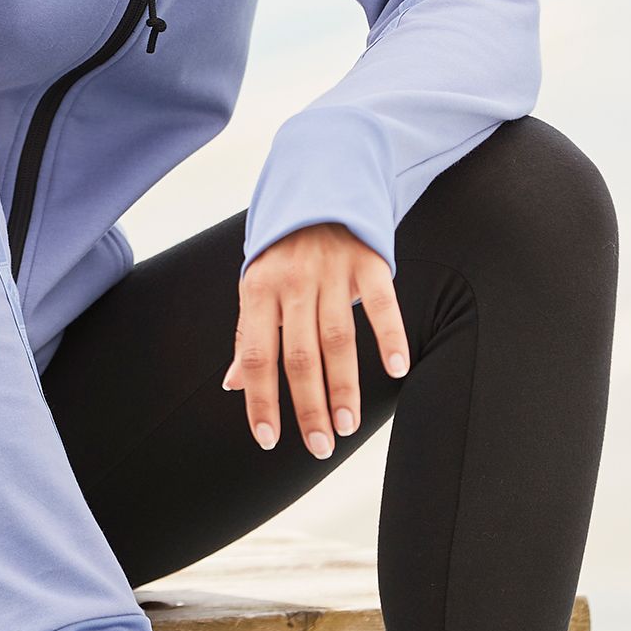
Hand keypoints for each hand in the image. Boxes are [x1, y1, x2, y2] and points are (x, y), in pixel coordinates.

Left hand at [222, 222, 408, 455]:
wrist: (319, 185)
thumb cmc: (284, 249)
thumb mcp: (257, 285)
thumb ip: (249, 335)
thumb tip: (234, 384)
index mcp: (259, 290)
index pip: (257, 355)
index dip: (261, 399)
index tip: (268, 438)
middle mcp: (293, 282)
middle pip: (300, 354)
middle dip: (308, 405)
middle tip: (319, 445)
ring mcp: (331, 270)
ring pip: (337, 338)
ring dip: (343, 386)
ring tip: (346, 426)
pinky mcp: (367, 260)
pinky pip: (379, 303)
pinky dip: (389, 336)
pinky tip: (396, 369)